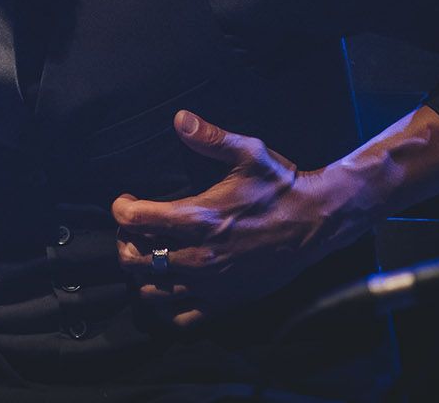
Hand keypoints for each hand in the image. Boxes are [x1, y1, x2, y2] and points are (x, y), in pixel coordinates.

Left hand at [113, 110, 334, 326]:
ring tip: (149, 256)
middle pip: (134, 259)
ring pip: (152, 291)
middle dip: (125, 242)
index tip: (125, 200)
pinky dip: (164, 307)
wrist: (317, 222)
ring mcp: (211, 284)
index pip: (136, 219)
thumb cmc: (281, 185)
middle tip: (133, 229)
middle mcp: (199, 255)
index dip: (121, 208)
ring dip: (141, 274)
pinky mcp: (225, 302)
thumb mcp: (249, 152)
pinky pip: (180, 318)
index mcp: (199, 217)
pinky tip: (167, 287)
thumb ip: (210, 137)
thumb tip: (180, 119)